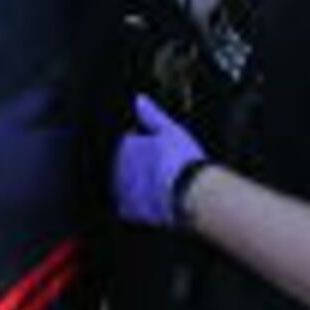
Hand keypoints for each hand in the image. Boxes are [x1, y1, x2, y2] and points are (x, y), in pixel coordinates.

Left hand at [112, 94, 207, 230]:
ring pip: (124, 186)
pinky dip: (137, 207)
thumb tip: (138, 99)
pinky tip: (153, 205)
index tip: (161, 156)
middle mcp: (118, 167)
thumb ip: (152, 115)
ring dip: (137, 187)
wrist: (190, 192)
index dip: (146, 150)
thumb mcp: (170, 130)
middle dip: (140, 169)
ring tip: (162, 189)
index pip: (129, 145)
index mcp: (126, 145)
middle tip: (164, 174)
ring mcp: (121, 189)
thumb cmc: (183, 160)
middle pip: (125, 166)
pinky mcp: (128, 209)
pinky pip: (127, 208)